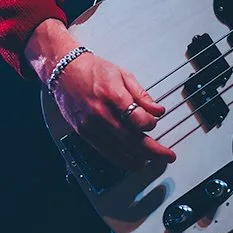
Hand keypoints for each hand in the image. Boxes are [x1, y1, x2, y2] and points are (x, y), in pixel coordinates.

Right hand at [51, 51, 174, 172]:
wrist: (65, 71)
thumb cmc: (93, 70)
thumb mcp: (122, 75)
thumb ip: (141, 95)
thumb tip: (157, 111)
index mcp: (112, 94)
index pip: (136, 118)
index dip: (150, 123)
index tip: (155, 122)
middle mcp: (100, 112)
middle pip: (130, 138)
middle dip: (152, 150)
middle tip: (167, 155)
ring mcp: (90, 125)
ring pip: (118, 149)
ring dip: (138, 159)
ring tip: (153, 162)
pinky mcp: (83, 132)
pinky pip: (104, 150)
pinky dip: (120, 158)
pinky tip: (132, 161)